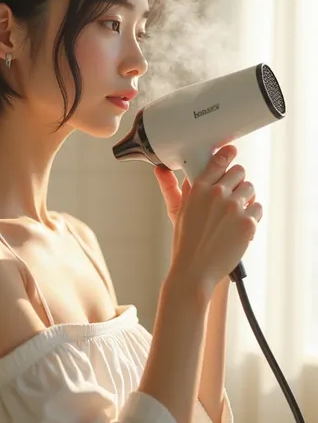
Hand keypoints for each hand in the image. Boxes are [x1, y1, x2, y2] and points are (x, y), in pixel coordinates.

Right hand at [155, 145, 262, 294]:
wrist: (195, 271)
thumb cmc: (185, 243)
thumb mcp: (178, 211)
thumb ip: (176, 188)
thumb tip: (164, 170)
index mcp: (198, 189)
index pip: (218, 161)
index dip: (227, 154)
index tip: (231, 151)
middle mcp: (216, 194)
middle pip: (239, 172)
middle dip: (237, 181)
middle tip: (233, 194)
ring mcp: (234, 208)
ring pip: (250, 189)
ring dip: (246, 198)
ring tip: (236, 213)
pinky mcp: (248, 222)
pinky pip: (257, 209)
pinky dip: (252, 217)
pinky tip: (240, 227)